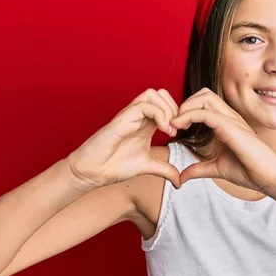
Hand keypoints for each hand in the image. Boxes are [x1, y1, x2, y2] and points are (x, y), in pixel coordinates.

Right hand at [66, 89, 181, 190]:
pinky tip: (163, 130)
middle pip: (161, 93)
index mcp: (146, 123)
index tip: (181, 132)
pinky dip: (159, 114)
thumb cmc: (115, 165)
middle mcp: (139, 116)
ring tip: (169, 129)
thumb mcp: (148, 166)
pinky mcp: (122, 119)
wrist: (93, 172)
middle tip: (178, 128)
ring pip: (153, 94)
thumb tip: (180, 182)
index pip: (165, 104)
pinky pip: (144, 105)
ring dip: (167, 109)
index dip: (178, 113)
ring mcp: (130, 115)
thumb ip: (165, 170)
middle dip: (174, 107)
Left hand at [171, 88, 275, 194]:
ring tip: (175, 124)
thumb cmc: (250, 172)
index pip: (205, 103)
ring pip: (204, 97)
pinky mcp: (231, 127)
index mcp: (227, 123)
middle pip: (204, 94)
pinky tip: (178, 126)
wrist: (268, 178)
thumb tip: (181, 177)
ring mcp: (231, 120)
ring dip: (185, 107)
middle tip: (174, 123)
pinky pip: (205, 113)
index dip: (187, 110)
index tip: (175, 126)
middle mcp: (230, 117)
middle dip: (185, 104)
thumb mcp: (217, 169)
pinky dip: (188, 115)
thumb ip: (199, 169)